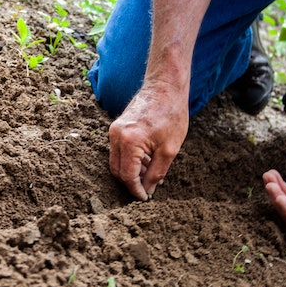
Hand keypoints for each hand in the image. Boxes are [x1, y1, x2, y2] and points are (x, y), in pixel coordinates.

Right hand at [109, 84, 188, 199]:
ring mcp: (114, 131)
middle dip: (131, 183)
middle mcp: (116, 136)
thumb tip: (148, 190)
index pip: (127, 176)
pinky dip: (130, 160)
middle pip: (117, 171)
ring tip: (151, 172)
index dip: (136, 190)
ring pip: (117, 162)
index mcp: (129, 142)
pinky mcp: (116, 127)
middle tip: (148, 188)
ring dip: (131, 171)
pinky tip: (147, 160)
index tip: (145, 198)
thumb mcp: (169, 149)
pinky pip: (119, 151)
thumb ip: (156, 173)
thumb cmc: (171, 114)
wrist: (165, 87)